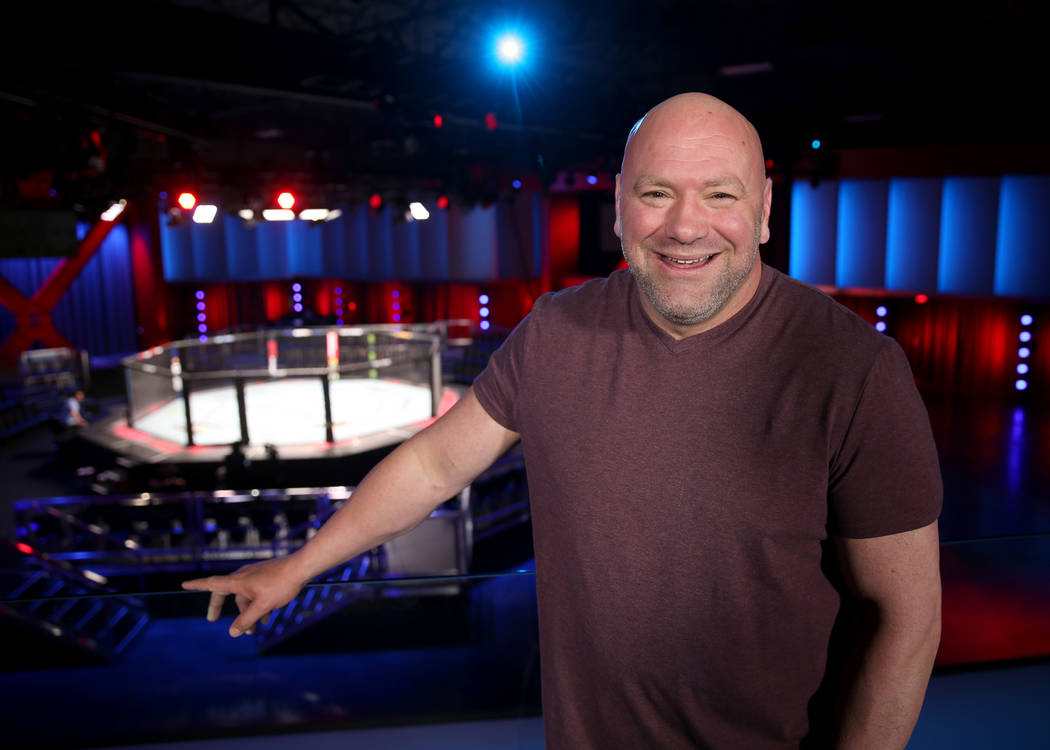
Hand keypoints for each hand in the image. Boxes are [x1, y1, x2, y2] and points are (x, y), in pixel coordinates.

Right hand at [181, 556, 307, 636]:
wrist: (301, 567)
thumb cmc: (281, 584)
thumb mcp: (262, 606)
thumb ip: (246, 620)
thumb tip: (233, 633)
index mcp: (238, 581)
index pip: (212, 584)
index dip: (196, 585)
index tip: (183, 585)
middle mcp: (243, 576)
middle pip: (225, 592)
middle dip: (220, 606)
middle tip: (212, 619)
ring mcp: (255, 575)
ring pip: (244, 595)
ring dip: (247, 611)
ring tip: (255, 629)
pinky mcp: (265, 576)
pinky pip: (255, 592)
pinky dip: (257, 605)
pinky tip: (267, 617)